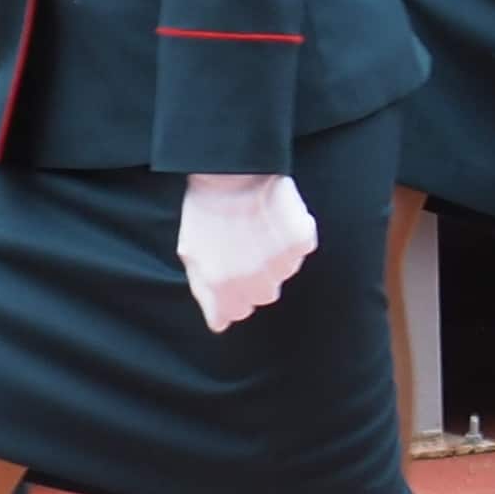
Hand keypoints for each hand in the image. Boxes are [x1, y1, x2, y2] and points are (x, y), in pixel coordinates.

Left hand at [175, 172, 318, 332]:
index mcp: (222, 288)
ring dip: (276, 253)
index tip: (232, 270)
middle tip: (247, 242)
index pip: (237, 312)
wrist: (230, 169)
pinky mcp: (300, 241)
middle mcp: (252, 282)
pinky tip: (277, 216)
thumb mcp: (191, 252)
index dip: (234, 294)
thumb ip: (204, 292)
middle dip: (256, 274)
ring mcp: (278, 263)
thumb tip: (220, 324)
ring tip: (259, 224)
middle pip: (264, 294)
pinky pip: (303, 245)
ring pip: (284, 271)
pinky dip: (296, 233)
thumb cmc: (206, 208)